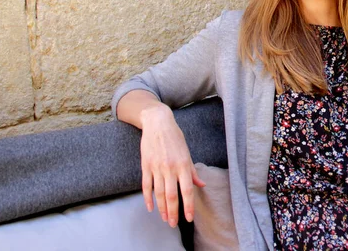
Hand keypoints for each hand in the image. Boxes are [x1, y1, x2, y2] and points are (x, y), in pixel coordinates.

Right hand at [140, 104, 205, 227]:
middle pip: (171, 195)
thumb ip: (192, 171)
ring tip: (164, 219)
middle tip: (173, 224)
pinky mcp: (146, 165)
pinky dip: (148, 198)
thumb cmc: (175, 137)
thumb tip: (201, 185)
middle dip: (173, 212)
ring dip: (161, 208)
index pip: (187, 190)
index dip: (188, 206)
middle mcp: (170, 168)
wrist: (158, 123)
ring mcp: (157, 167)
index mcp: (183, 165)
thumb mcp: (187, 152)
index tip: (189, 218)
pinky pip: (146, 186)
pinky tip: (150, 208)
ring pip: (159, 193)